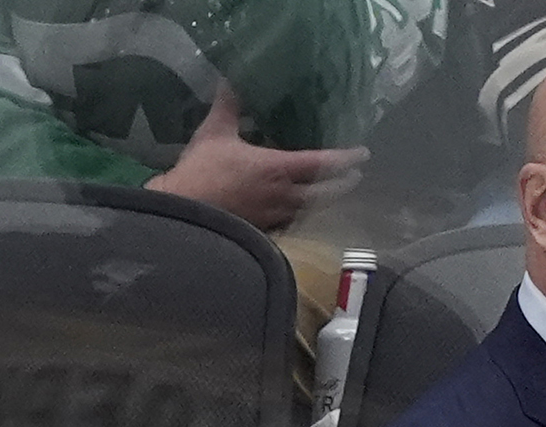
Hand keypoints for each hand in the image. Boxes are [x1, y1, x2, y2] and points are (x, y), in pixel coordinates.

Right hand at [145, 81, 369, 230]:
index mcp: (278, 168)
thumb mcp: (214, 132)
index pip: (322, 163)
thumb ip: (229, 105)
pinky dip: (303, 216)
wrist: (183, 214)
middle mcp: (284, 195)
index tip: (362, 154)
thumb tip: (233, 78)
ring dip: (326, 201)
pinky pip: (292, 223)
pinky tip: (302, 214)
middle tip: (355, 176)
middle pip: (325, 192)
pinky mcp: (263, 230)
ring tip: (333, 193)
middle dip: (343, 184)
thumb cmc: (201, 172)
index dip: (345, 158)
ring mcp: (275, 216)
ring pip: (311, 210)